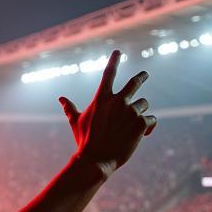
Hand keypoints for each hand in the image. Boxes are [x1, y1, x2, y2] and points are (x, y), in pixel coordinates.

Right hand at [58, 50, 155, 176]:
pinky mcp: (141, 122)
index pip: (109, 73)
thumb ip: (70, 108)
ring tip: (132, 127)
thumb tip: (60, 98)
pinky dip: (149, 127)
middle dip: (141, 77)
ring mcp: (131, 111)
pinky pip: (151, 120)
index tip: (118, 51)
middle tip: (144, 74)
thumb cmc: (84, 141)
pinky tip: (143, 135)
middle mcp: (118, 101)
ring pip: (143, 105)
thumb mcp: (76, 122)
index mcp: (102, 98)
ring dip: (140, 113)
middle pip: (134, 83)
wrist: (96, 159)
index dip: (114, 60)